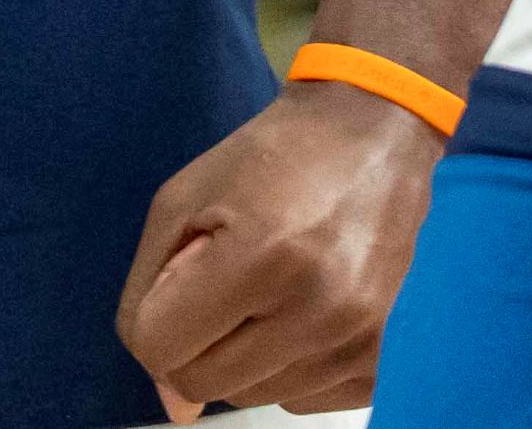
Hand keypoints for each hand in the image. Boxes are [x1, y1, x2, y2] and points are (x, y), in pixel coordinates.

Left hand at [113, 78, 439, 418]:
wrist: (374, 130)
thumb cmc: (270, 156)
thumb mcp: (182, 201)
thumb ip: (148, 296)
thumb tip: (172, 407)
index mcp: (261, 256)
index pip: (159, 348)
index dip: (157, 316)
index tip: (187, 276)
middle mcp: (317, 309)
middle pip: (202, 383)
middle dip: (197, 339)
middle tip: (230, 280)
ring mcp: (358, 339)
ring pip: (251, 396)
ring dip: (244, 355)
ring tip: (273, 288)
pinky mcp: (382, 357)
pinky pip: (303, 402)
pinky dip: (289, 368)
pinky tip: (304, 312)